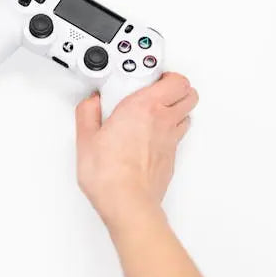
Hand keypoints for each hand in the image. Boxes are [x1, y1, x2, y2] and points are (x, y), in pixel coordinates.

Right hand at [75, 72, 197, 231]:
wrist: (128, 203)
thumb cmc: (110, 174)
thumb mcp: (86, 139)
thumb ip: (88, 113)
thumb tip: (91, 103)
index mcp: (143, 107)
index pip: (174, 79)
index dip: (165, 73)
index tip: (147, 73)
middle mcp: (162, 120)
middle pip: (189, 93)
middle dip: (177, 87)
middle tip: (158, 87)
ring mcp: (170, 140)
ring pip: (187, 114)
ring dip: (177, 107)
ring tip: (157, 108)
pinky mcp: (171, 157)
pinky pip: (178, 135)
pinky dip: (170, 130)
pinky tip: (153, 134)